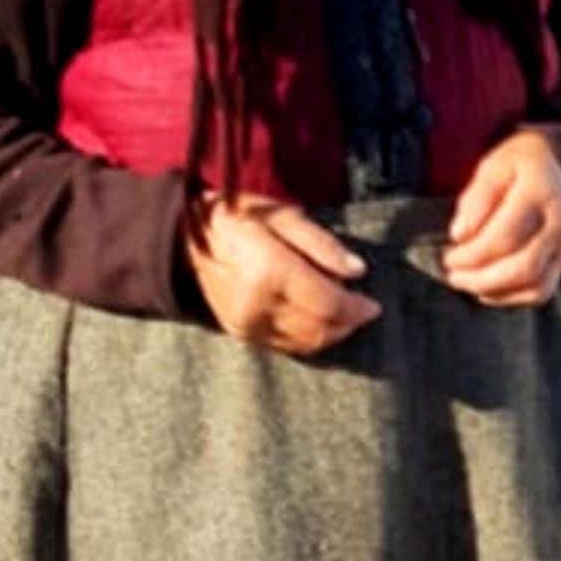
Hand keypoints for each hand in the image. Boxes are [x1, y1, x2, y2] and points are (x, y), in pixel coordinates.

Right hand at [185, 194, 379, 357]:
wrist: (186, 237)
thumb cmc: (239, 217)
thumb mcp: (284, 215)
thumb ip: (322, 244)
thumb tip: (357, 270)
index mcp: (269, 271)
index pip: (327, 303)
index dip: (356, 308)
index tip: (374, 304)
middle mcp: (256, 304)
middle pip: (319, 328)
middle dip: (347, 323)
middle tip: (362, 308)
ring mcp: (246, 322)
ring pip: (304, 342)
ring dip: (330, 333)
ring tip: (342, 314)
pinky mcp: (240, 332)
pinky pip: (285, 345)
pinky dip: (308, 337)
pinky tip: (315, 320)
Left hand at [441, 126, 560, 308]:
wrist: (557, 171)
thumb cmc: (518, 167)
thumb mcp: (494, 166)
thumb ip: (477, 197)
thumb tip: (460, 234)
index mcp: (542, 192)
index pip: (506, 235)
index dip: (473, 253)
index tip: (448, 254)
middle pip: (524, 266)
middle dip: (481, 277)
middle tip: (453, 273)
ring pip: (535, 285)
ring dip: (494, 290)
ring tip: (465, 281)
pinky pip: (541, 292)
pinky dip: (510, 297)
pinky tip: (486, 289)